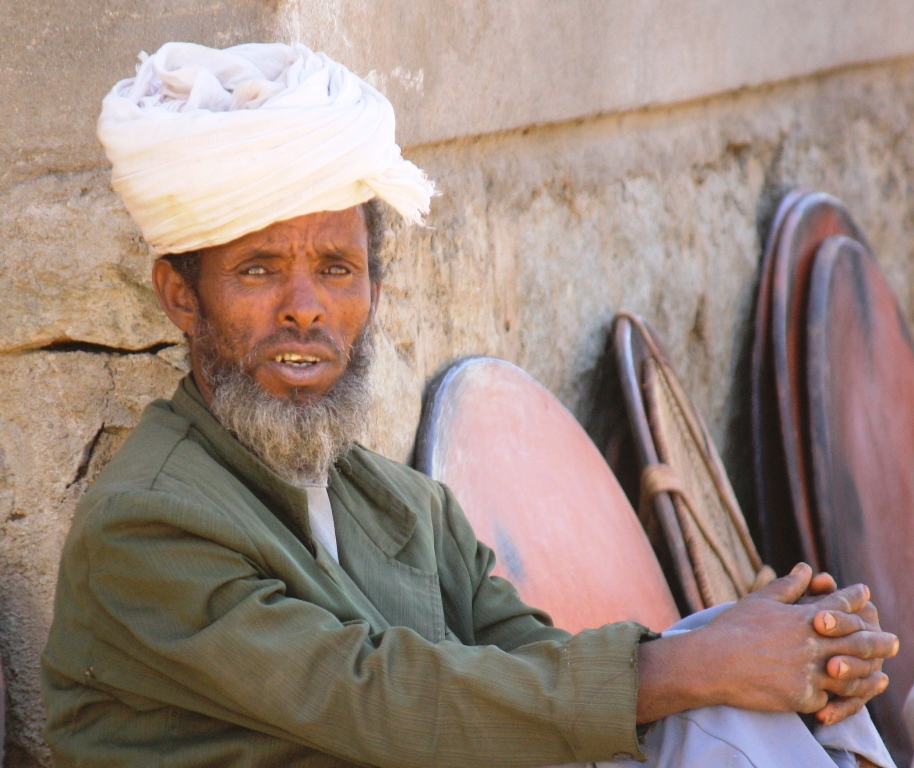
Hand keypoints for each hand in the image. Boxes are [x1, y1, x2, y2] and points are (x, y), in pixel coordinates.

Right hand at [717, 564, 896, 714]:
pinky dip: (837, 698)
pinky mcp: (801, 697)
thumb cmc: (732, 628)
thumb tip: (806, 567)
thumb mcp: (759, 600)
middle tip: (893, 641)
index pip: (839, 605)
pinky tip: (845, 698)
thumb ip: (787, 586)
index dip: (854, 598)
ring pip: (849, 674)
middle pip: (857, 641)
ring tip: (879, 675)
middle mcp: (811, 643)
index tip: (865, 594)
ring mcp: (808, 672)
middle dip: (877, 640)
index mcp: (803, 617)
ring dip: (866, 675)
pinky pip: (828, 698)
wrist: (712, 663)